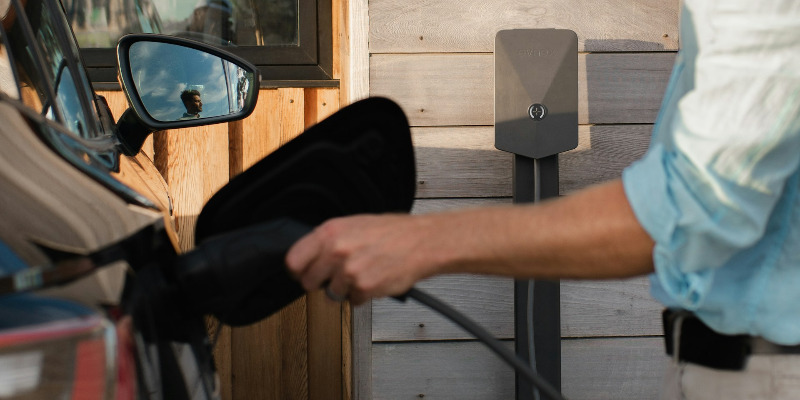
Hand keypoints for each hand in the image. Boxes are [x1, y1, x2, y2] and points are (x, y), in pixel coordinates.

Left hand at [285, 214, 441, 304]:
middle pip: (308, 282)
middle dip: (321, 282)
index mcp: (330, 232)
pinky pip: (353, 301)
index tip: (302, 274)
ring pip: (332, 294)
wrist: (421, 242)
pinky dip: (362, 295)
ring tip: (363, 273)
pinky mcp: (363, 289)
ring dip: (345, 289)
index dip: (297, 270)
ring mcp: (349, 272)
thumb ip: (330, 240)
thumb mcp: (355, 224)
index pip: (293, 260)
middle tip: (335, 277)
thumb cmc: (393, 232)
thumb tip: (311, 256)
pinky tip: (374, 280)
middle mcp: (336, 251)